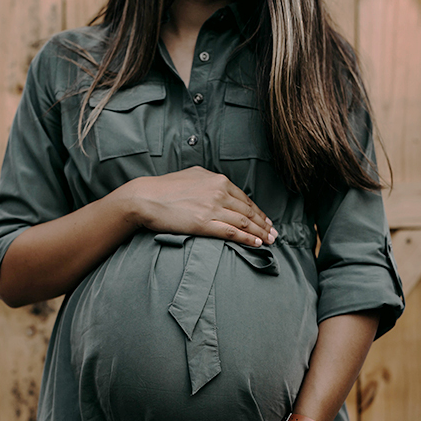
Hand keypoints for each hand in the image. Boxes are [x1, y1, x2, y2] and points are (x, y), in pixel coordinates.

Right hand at [120, 166, 277, 246]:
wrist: (145, 197)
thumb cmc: (165, 188)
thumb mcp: (192, 176)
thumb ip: (209, 181)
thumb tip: (219, 185)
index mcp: (217, 180)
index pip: (245, 198)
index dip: (258, 211)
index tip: (265, 220)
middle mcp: (218, 192)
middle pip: (248, 211)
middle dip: (263, 224)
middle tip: (274, 233)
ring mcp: (212, 208)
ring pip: (244, 222)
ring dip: (260, 233)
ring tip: (269, 240)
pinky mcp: (204, 223)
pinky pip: (232, 232)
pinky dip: (247, 239)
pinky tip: (256, 244)